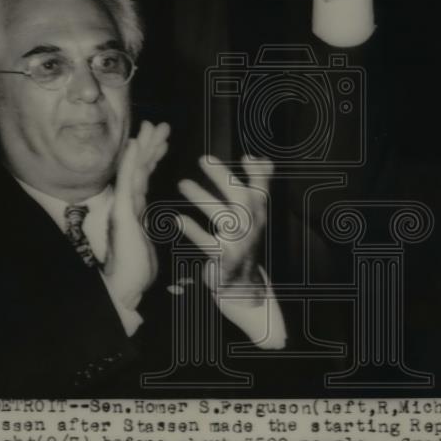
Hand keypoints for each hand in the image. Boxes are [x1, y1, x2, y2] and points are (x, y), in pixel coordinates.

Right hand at [103, 120, 169, 309]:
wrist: (124, 288)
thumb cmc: (135, 270)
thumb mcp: (145, 242)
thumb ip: (145, 226)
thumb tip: (148, 219)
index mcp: (136, 209)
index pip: (145, 178)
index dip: (153, 158)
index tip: (163, 141)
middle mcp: (128, 204)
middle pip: (140, 168)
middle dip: (150, 146)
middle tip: (160, 124)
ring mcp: (124, 206)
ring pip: (134, 169)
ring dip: (143, 146)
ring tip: (151, 126)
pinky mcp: (123, 212)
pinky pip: (128, 182)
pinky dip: (131, 161)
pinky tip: (135, 144)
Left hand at [177, 156, 274, 299]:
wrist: (241, 283)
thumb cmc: (243, 241)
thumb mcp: (253, 215)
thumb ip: (258, 186)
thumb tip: (261, 159)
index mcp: (259, 214)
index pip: (261, 190)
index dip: (256, 174)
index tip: (245, 157)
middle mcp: (253, 226)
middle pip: (242, 198)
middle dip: (223, 177)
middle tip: (203, 159)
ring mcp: (240, 244)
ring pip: (224, 218)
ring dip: (203, 198)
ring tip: (183, 184)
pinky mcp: (224, 259)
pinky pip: (208, 243)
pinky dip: (194, 231)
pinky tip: (178, 219)